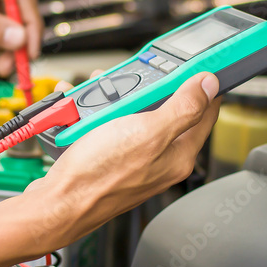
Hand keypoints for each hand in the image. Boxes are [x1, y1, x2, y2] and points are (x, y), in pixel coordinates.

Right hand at [25, 72, 220, 249]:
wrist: (58, 202)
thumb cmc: (99, 175)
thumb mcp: (148, 131)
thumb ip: (184, 108)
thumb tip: (209, 85)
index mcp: (179, 154)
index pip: (205, 112)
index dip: (203, 85)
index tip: (195, 64)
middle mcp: (160, 158)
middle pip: (165, 109)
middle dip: (147, 87)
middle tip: (132, 77)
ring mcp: (134, 158)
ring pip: (133, 115)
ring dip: (116, 98)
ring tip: (100, 94)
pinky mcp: (111, 158)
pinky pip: (109, 126)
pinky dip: (97, 114)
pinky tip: (84, 111)